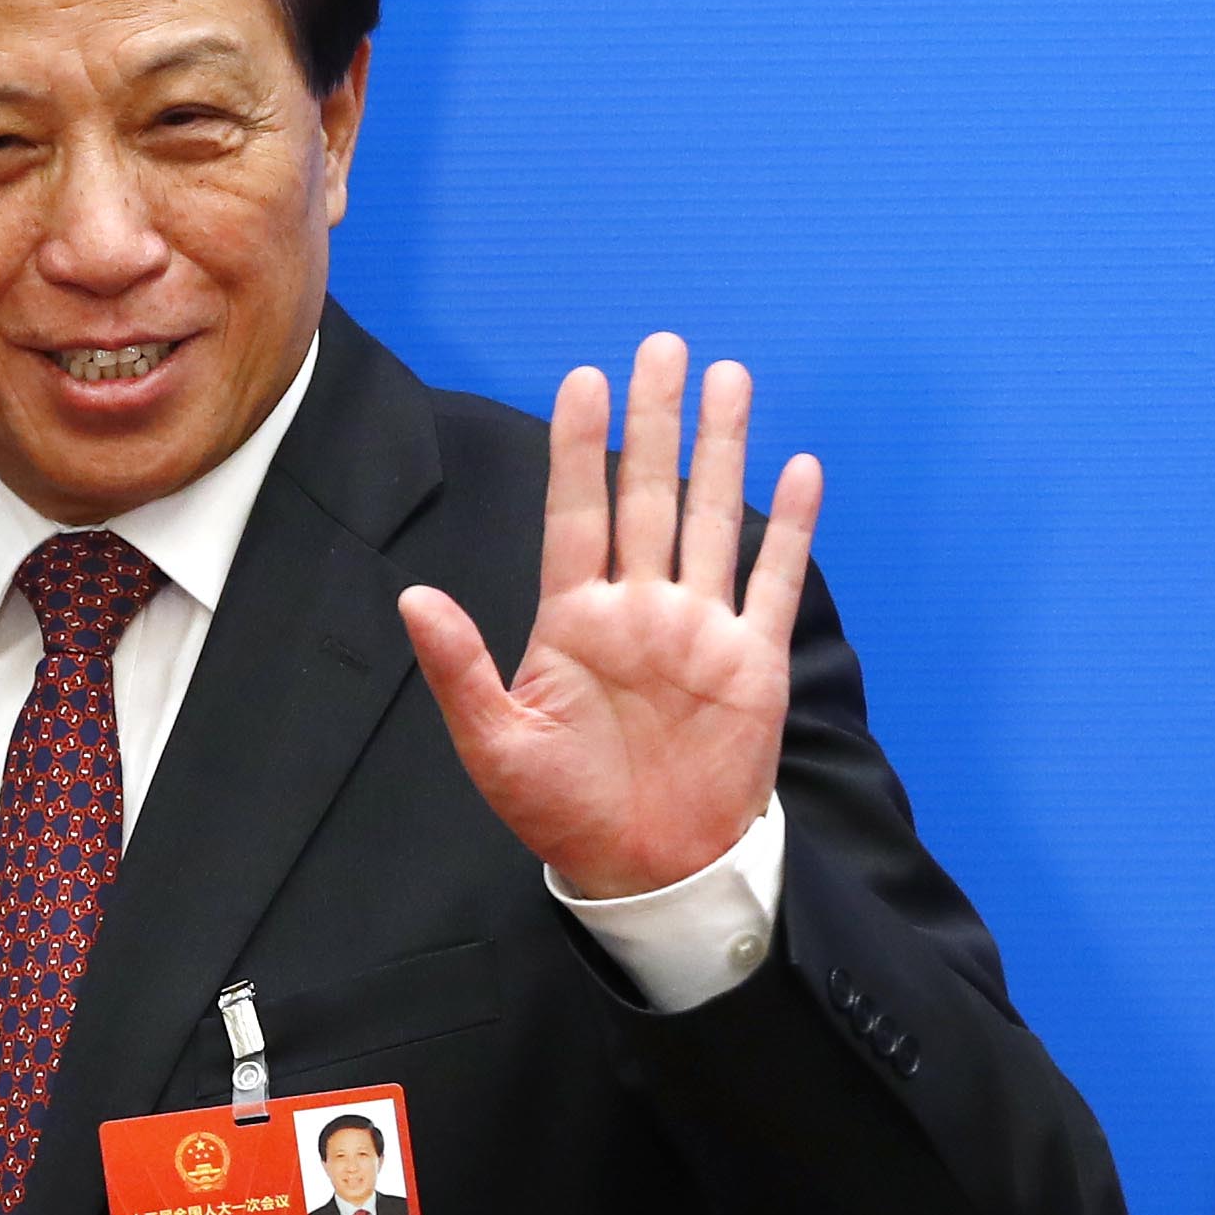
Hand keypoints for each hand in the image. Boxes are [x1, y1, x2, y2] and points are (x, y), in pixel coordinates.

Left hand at [399, 333, 821, 902]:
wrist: (646, 868)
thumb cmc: (562, 812)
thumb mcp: (496, 745)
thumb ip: (460, 669)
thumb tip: (414, 598)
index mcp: (574, 621)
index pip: (577, 513)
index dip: (580, 448)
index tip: (583, 380)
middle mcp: (639, 609)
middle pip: (648, 495)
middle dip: (656, 421)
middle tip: (661, 346)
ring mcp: (698, 630)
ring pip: (713, 518)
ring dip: (722, 450)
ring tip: (728, 378)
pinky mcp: (750, 662)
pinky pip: (773, 583)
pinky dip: (791, 529)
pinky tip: (800, 470)